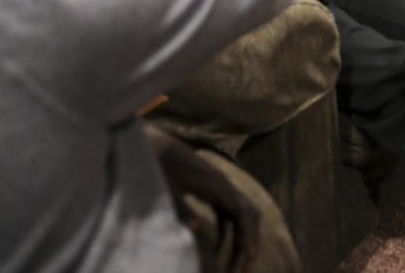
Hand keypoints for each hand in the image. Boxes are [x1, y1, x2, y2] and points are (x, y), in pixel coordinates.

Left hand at [145, 125, 260, 272]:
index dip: (248, 235)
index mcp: (217, 185)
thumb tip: (195, 230)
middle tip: (242, 272)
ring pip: (242, 217)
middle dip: (249, 244)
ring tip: (234, 266)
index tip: (248, 257)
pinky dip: (230, 234)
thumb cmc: (158, 166)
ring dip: (242, 240)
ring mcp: (220, 188)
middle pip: (249, 216)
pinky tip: (219, 251)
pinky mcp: (213, 192)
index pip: (242, 212)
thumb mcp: (166, 189)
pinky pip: (229, 215)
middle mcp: (224, 186)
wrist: (155, 145)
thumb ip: (181, 208)